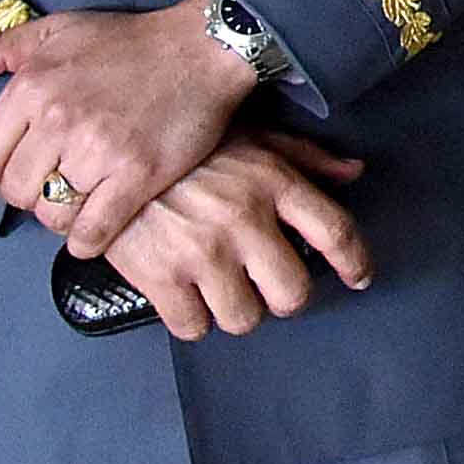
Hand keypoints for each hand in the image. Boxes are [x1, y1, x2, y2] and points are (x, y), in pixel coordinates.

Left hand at [0, 0, 263, 254]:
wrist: (201, 48)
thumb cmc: (126, 40)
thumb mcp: (54, 29)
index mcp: (31, 87)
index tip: (11, 177)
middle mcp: (58, 120)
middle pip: (16, 192)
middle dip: (29, 196)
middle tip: (51, 188)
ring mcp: (98, 151)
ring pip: (53, 215)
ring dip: (60, 218)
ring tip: (76, 204)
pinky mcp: (137, 175)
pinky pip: (93, 230)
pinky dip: (86, 242)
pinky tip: (92, 234)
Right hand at [96, 132, 372, 340]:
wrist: (105, 150)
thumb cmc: (184, 145)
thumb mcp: (250, 135)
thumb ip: (304, 157)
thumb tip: (353, 173)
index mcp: (272, 181)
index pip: (336, 232)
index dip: (356, 263)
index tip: (358, 277)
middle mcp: (244, 220)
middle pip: (293, 294)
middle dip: (283, 297)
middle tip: (266, 285)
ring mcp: (202, 252)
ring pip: (244, 319)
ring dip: (236, 310)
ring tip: (221, 288)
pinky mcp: (160, 277)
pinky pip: (194, 328)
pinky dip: (192, 320)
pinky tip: (186, 297)